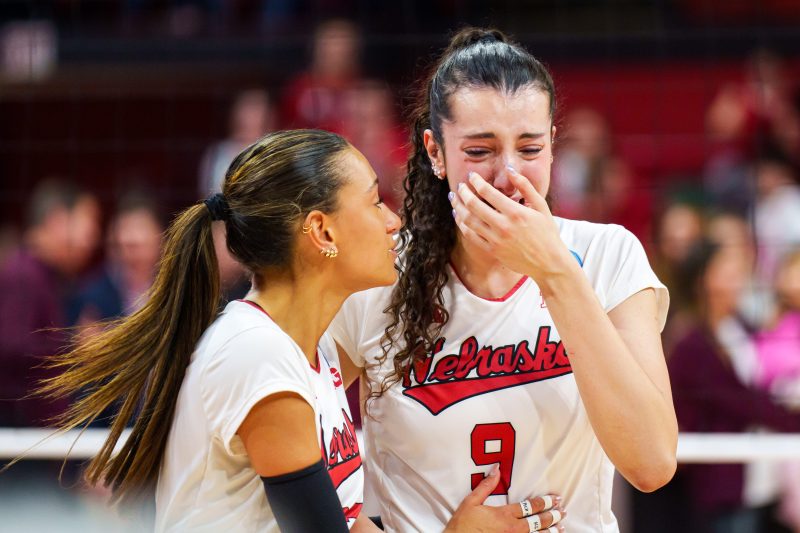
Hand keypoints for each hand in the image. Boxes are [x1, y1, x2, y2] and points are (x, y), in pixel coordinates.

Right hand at [444, 465, 565, 532]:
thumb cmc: (462, 525)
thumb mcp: (471, 502)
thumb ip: (486, 486)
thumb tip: (496, 469)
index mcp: (503, 515)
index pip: (529, 507)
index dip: (544, 502)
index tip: (555, 499)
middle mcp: (512, 529)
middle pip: (537, 522)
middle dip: (552, 516)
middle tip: (563, 511)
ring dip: (550, 531)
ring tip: (561, 527)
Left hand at [450, 168, 574, 282]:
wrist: (548, 262)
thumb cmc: (547, 232)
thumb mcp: (541, 206)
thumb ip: (525, 186)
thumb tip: (509, 169)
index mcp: (515, 212)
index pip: (487, 192)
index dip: (476, 181)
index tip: (471, 175)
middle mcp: (503, 225)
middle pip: (473, 205)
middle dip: (463, 192)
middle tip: (460, 186)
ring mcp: (496, 239)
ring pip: (468, 220)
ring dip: (458, 207)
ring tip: (454, 199)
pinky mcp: (492, 251)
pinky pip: (471, 236)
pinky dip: (462, 225)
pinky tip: (459, 216)